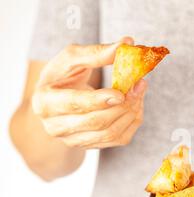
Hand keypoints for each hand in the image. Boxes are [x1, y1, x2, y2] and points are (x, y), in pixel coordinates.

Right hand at [31, 37, 146, 148]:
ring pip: (110, 133)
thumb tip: (127, 43)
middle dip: (122, 104)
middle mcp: (55, 126)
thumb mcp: (73, 58)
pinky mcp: (91, 146)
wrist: (57, 100)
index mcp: (44, 102)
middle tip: (140, 84)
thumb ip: (97, 52)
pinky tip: (136, 104)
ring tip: (139, 91)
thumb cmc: (63, 75)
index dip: (99, 100)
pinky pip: (118, 139)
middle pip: (96, 122)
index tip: (120, 93)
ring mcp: (73, 140)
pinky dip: (132, 121)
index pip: (74, 104)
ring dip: (131, 112)